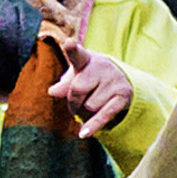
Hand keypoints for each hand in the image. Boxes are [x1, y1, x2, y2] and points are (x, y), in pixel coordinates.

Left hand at [44, 23, 132, 138]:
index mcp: (87, 59)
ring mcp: (114, 81)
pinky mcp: (122, 97)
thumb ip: (65, 83)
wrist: (123, 81)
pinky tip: (83, 134)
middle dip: (73, 102)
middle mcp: (102, 67)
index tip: (68, 43)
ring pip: (89, 106)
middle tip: (75, 104)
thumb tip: (53, 91)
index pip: (77, 55)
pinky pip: (103, 115)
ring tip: (91, 105)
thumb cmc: (92, 78)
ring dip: (86, 112)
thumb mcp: (77, 77)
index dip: (72, 49)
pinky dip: (92, 126)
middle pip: (77, 89)